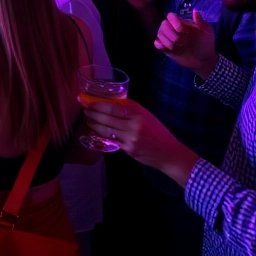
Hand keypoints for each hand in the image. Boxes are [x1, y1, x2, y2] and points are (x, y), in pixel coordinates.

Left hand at [84, 99, 198, 185]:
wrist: (169, 153)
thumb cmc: (158, 132)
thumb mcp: (147, 116)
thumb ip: (131, 110)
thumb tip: (112, 102)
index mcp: (139, 115)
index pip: (114, 108)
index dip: (99, 105)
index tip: (90, 103)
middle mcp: (134, 126)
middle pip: (108, 119)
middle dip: (94, 114)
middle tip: (86, 111)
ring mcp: (130, 139)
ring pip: (107, 131)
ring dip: (95, 125)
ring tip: (89, 120)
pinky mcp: (128, 150)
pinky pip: (112, 141)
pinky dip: (103, 136)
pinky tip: (97, 132)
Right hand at [155, 12, 217, 78]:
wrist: (203, 61)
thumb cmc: (206, 45)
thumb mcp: (207, 33)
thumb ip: (201, 22)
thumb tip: (195, 10)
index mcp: (183, 24)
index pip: (171, 16)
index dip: (174, 22)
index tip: (182, 30)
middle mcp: (174, 30)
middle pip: (163, 24)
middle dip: (170, 33)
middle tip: (180, 42)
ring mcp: (169, 39)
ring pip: (159, 34)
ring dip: (167, 41)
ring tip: (176, 47)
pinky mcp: (166, 48)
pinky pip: (156, 43)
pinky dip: (159, 44)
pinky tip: (165, 48)